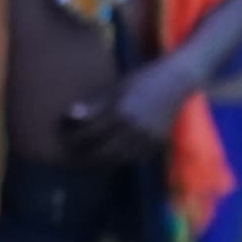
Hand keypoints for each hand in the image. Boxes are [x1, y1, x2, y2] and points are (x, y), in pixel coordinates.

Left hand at [58, 67, 188, 163]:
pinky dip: (120, 160)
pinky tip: (111, 157)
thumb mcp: (116, 86)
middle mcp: (134, 128)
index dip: (74, 138)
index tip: (64, 138)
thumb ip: (94, 104)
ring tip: (89, 158)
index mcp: (120, 111)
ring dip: (101, 161)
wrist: (177, 81)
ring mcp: (148, 138)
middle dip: (85, 154)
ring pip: (118, 159)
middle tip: (72, 154)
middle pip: (102, 151)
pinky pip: (135, 159)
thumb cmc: (142, 79)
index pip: (89, 133)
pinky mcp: (158, 144)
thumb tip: (70, 116)